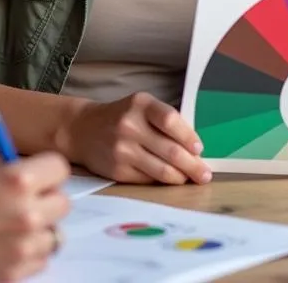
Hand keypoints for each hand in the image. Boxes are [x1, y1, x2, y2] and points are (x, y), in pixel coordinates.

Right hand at [0, 150, 69, 282]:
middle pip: (62, 203)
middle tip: (26, 196)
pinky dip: (30, 252)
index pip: (61, 168)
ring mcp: (21, 247)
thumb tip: (22, 164)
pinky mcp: (12, 272)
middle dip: (47, 196)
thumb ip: (2, 162)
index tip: (38, 171)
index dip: (48, 167)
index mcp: (18, 179)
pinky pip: (40, 260)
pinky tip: (9, 243)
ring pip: (55, 234)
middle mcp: (27, 213)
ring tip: (16, 222)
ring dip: (41, 227)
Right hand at [57, 92, 210, 185]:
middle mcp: (130, 125)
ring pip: (162, 170)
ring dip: (181, 177)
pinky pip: (148, 180)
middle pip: (171, 150)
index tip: (199, 148)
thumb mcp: (140, 107)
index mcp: (140, 104)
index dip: (188, 137)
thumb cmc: (120, 117)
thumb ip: (164, 121)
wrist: (82, 129)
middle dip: (193, 165)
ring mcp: (122, 149)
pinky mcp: (118, 170)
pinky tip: (170, 180)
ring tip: (191, 179)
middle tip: (204, 174)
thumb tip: (195, 148)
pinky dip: (163, 182)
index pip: (170, 120)